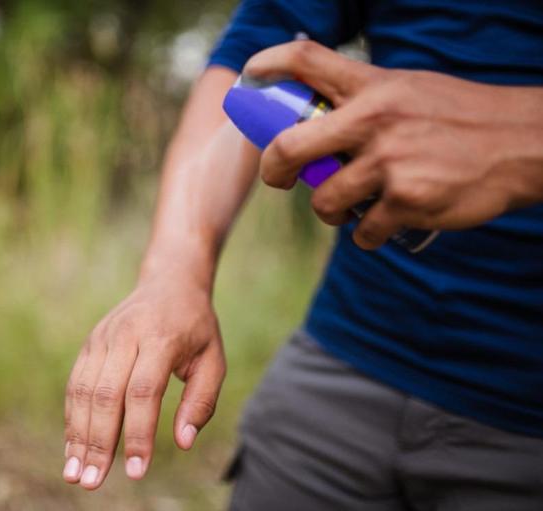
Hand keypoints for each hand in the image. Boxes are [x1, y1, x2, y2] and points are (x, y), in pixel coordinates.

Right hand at [62, 269, 225, 489]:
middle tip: (93, 482)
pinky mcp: (90, 343)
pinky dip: (72, 418)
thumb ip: (201, 401)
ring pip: (83, 391)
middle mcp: (126, 335)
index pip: (143, 391)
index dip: (138, 434)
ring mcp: (103, 337)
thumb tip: (183, 442)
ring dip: (77, 435)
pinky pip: (75, 384)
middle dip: (98, 442)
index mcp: (161, 338)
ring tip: (76, 474)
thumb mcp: (213, 359)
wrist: (169, 281)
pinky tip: (73, 448)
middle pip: (106, 394)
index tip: (136, 472)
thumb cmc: (196, 327)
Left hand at [244, 41, 542, 248]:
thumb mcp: (407, 90)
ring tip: (350, 206)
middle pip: (288, 147)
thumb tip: (313, 117)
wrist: (523, 144)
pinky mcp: (407, 201)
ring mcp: (389, 162)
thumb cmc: (457, 117)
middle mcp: (375, 119)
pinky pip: (362, 232)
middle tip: (279, 180)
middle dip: (274, 171)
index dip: (266, 64)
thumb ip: (362, 100)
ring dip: (331, 212)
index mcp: (373, 86)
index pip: (306, 60)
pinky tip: (387, 221)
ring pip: (325, 203)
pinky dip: (368, 234)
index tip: (250, 76)